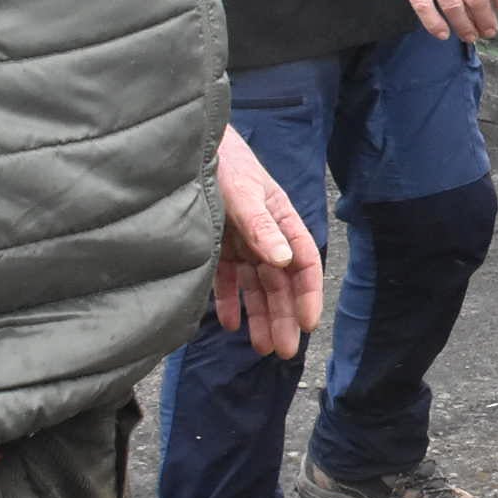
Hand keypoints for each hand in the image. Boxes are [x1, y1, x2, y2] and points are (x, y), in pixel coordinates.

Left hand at [213, 126, 323, 358]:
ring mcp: (243, 243)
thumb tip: (283, 260)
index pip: (304, 263)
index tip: (308, 324)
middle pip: (281, 283)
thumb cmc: (224, 161)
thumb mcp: (243, 191)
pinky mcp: (218, 247)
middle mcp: (266, 236)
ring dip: (262, 316)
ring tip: (262, 348)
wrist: (189, 146)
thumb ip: (262, 225)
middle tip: (284, 351)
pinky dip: (229, 302)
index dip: (308, 295)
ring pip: (257, 287)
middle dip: (285, 317)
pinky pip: (227, 281)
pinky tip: (230, 324)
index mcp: (282, 220)